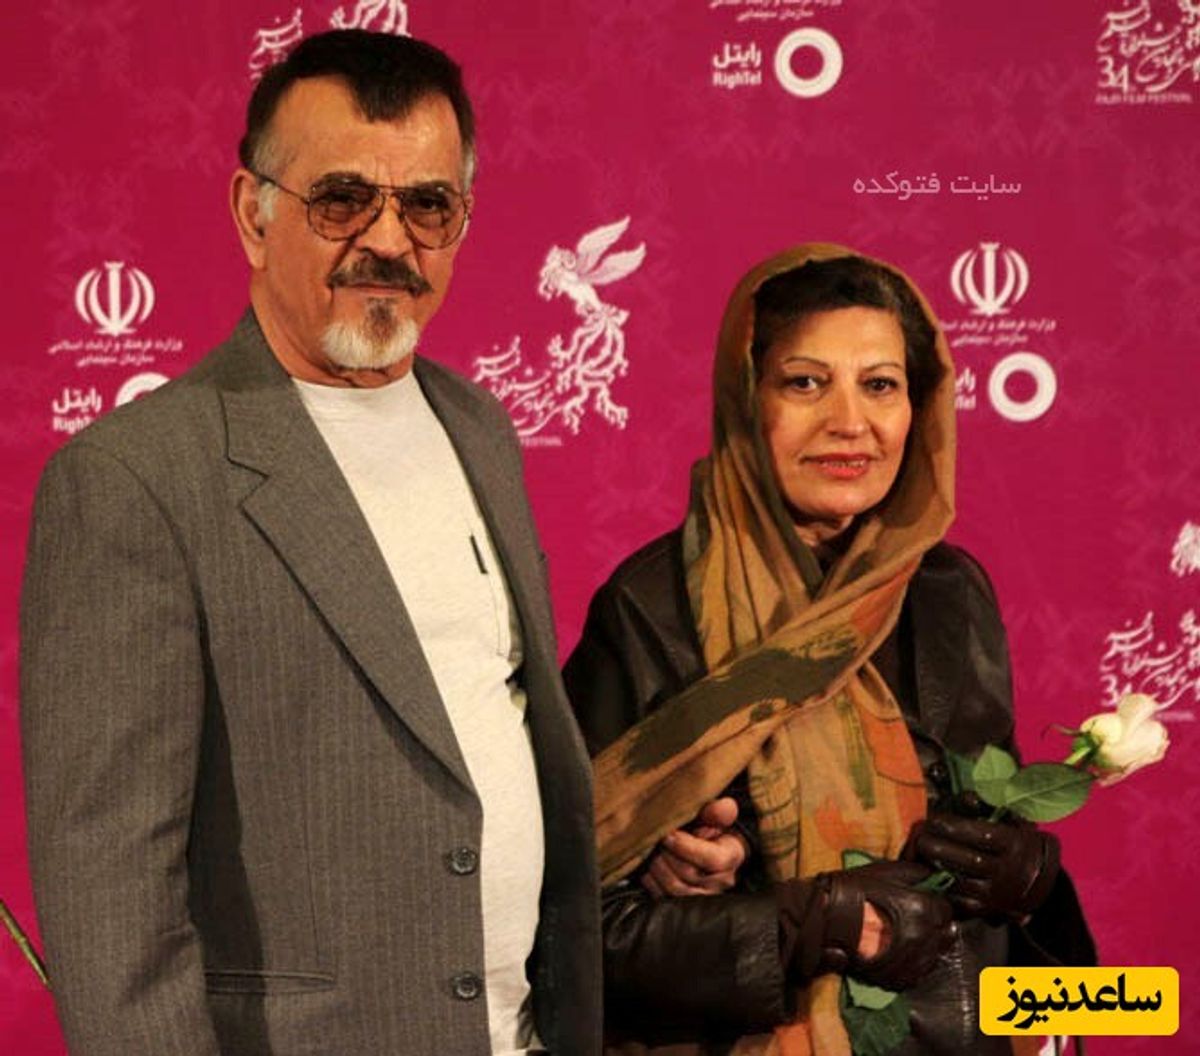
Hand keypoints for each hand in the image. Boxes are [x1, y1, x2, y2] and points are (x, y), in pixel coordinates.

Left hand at [640, 797, 746, 897]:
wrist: (708, 848)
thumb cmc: (710, 829)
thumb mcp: (715, 816)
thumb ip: (717, 811)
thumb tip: (725, 806)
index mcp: (731, 857)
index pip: (713, 860)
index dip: (687, 847)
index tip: (668, 834)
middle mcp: (720, 882)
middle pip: (690, 875)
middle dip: (668, 856)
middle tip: (656, 840)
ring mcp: (703, 896)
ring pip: (676, 890)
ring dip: (658, 869)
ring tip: (652, 852)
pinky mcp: (684, 904)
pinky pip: (664, 899)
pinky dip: (651, 882)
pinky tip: (648, 866)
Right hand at [779, 861, 955, 989]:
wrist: (825, 918)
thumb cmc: (853, 889)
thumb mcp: (886, 870)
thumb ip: (917, 873)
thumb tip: (936, 877)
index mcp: (923, 909)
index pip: (947, 909)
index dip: (936, 903)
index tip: (926, 901)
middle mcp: (923, 938)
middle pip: (946, 934)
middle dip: (936, 925)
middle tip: (919, 918)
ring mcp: (912, 962)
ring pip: (935, 956)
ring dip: (928, 945)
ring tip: (910, 935)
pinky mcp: (899, 979)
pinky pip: (919, 974)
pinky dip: (915, 964)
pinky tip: (902, 953)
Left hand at [906, 810, 1059, 922]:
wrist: (1041, 883)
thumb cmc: (1019, 843)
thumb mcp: (1012, 821)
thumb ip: (988, 807)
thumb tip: (967, 799)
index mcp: (1016, 845)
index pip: (983, 835)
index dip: (955, 827)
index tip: (935, 819)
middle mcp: (1009, 871)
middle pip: (969, 860)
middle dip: (940, 847)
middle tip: (921, 836)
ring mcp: (998, 893)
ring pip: (962, 881)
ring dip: (936, 866)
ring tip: (921, 853)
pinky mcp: (986, 909)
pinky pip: (960, 900)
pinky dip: (942, 886)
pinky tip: (929, 872)